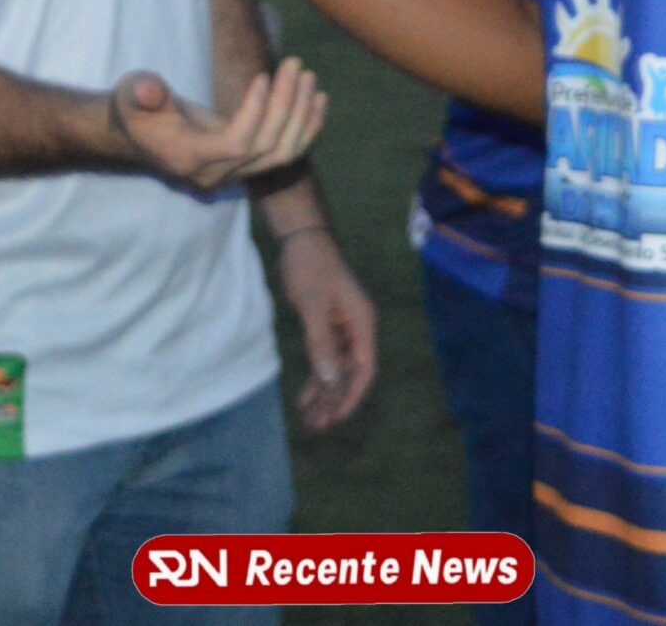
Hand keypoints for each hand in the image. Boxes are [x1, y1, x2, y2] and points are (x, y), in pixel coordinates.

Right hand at [111, 57, 326, 191]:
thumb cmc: (134, 109)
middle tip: (294, 64)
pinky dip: (306, 128)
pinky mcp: (246, 164)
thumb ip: (140, 92)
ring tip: (307, 76)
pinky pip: (285, 154)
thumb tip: (148, 89)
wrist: (137, 135)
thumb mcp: (130, 95)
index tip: (263, 75)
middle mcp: (215, 173)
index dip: (256, 112)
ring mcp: (233, 173)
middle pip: (266, 149)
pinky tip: (318, 99)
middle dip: (286, 105)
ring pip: (282, 154)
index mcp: (188, 157)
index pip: (236, 144)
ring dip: (301, 115)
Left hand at [275, 228, 375, 431]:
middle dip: (334, 400)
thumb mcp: (313, 307)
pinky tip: (306, 396)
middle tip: (316, 425)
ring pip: (337, 369)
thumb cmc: (310, 268)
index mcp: (363, 324)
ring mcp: (343, 328)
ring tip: (309, 419)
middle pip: (350, 374)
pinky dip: (317, 377)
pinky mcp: (329, 326)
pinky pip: (326, 358)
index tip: (335, 417)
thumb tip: (330, 380)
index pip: (363, 369)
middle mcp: (358, 329)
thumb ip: (322, 344)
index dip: (351, 396)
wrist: (301, 240)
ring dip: (324, 393)